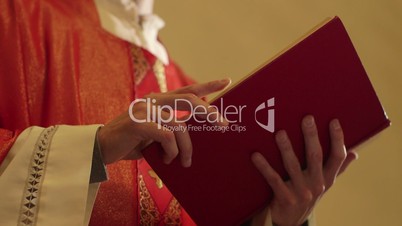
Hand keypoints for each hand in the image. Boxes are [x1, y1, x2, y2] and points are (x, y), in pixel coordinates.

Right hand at [98, 79, 230, 164]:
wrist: (102, 148)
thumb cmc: (131, 141)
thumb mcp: (155, 133)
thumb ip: (171, 129)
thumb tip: (193, 139)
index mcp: (159, 100)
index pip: (187, 90)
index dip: (207, 85)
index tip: (226, 81)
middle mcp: (153, 100)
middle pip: (189, 100)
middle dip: (209, 113)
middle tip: (223, 125)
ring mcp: (145, 110)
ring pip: (179, 125)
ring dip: (185, 148)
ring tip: (183, 162)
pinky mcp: (138, 123)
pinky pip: (166, 136)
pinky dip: (171, 151)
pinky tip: (167, 160)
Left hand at [250, 115, 357, 225]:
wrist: (292, 220)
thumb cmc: (309, 194)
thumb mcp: (325, 184)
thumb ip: (338, 168)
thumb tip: (355, 153)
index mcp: (327, 178)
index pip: (337, 156)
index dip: (337, 139)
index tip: (334, 121)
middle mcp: (317, 183)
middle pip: (315, 156)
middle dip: (311, 136)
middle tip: (307, 118)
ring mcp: (301, 191)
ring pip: (293, 166)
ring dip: (286, 148)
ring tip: (280, 133)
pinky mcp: (284, 197)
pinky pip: (273, 179)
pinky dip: (264, 166)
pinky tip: (256, 155)